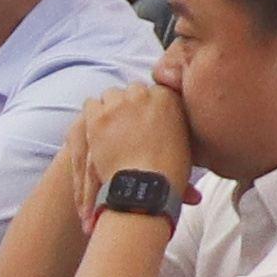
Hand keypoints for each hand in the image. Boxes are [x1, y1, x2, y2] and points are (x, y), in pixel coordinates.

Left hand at [69, 81, 193, 193]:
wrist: (145, 186)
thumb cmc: (168, 172)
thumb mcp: (185, 141)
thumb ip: (175, 122)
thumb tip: (166, 121)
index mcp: (168, 98)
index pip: (155, 90)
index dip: (149, 106)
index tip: (147, 118)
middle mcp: (143, 95)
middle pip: (133, 90)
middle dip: (131, 105)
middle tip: (130, 124)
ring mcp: (119, 104)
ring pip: (111, 95)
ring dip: (112, 108)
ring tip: (113, 128)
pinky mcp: (98, 116)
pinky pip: (91, 104)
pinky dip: (93, 115)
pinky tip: (98, 130)